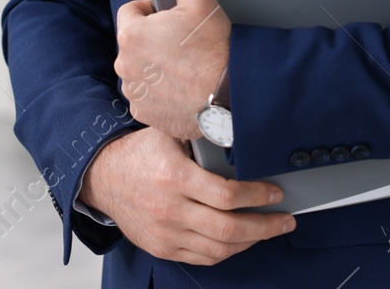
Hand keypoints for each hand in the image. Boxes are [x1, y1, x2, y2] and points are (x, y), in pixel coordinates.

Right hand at [79, 128, 294, 264]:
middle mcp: (170, 209)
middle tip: (286, 219)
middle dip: (266, 226)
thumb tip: (240, 130)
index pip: (227, 195)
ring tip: (268, 230)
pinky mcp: (163, 248)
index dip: (258, 196)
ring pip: (220, 249)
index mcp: (175, 177)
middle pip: (229, 229)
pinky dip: (228, 251)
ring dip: (251, 241)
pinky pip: (204, 258)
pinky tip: (242, 240)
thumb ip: (201, 136)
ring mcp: (166, 233)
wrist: (103, 177)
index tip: (275, 192)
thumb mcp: (168, 133)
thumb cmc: (139, 152)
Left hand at [115, 0, 230, 138]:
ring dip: (155, 66)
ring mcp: (134, 91)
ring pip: (140, 68)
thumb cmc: (218, 49)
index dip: (155, 13)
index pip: (132, 12)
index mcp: (131, 33)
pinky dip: (160, 92)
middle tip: (185, 46)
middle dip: (154, 40)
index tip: (176, 22)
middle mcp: (125, 64)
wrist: (235, 96)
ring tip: (186, 68)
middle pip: (135, 41)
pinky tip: (182, 88)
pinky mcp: (145, 113)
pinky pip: (146, 95)